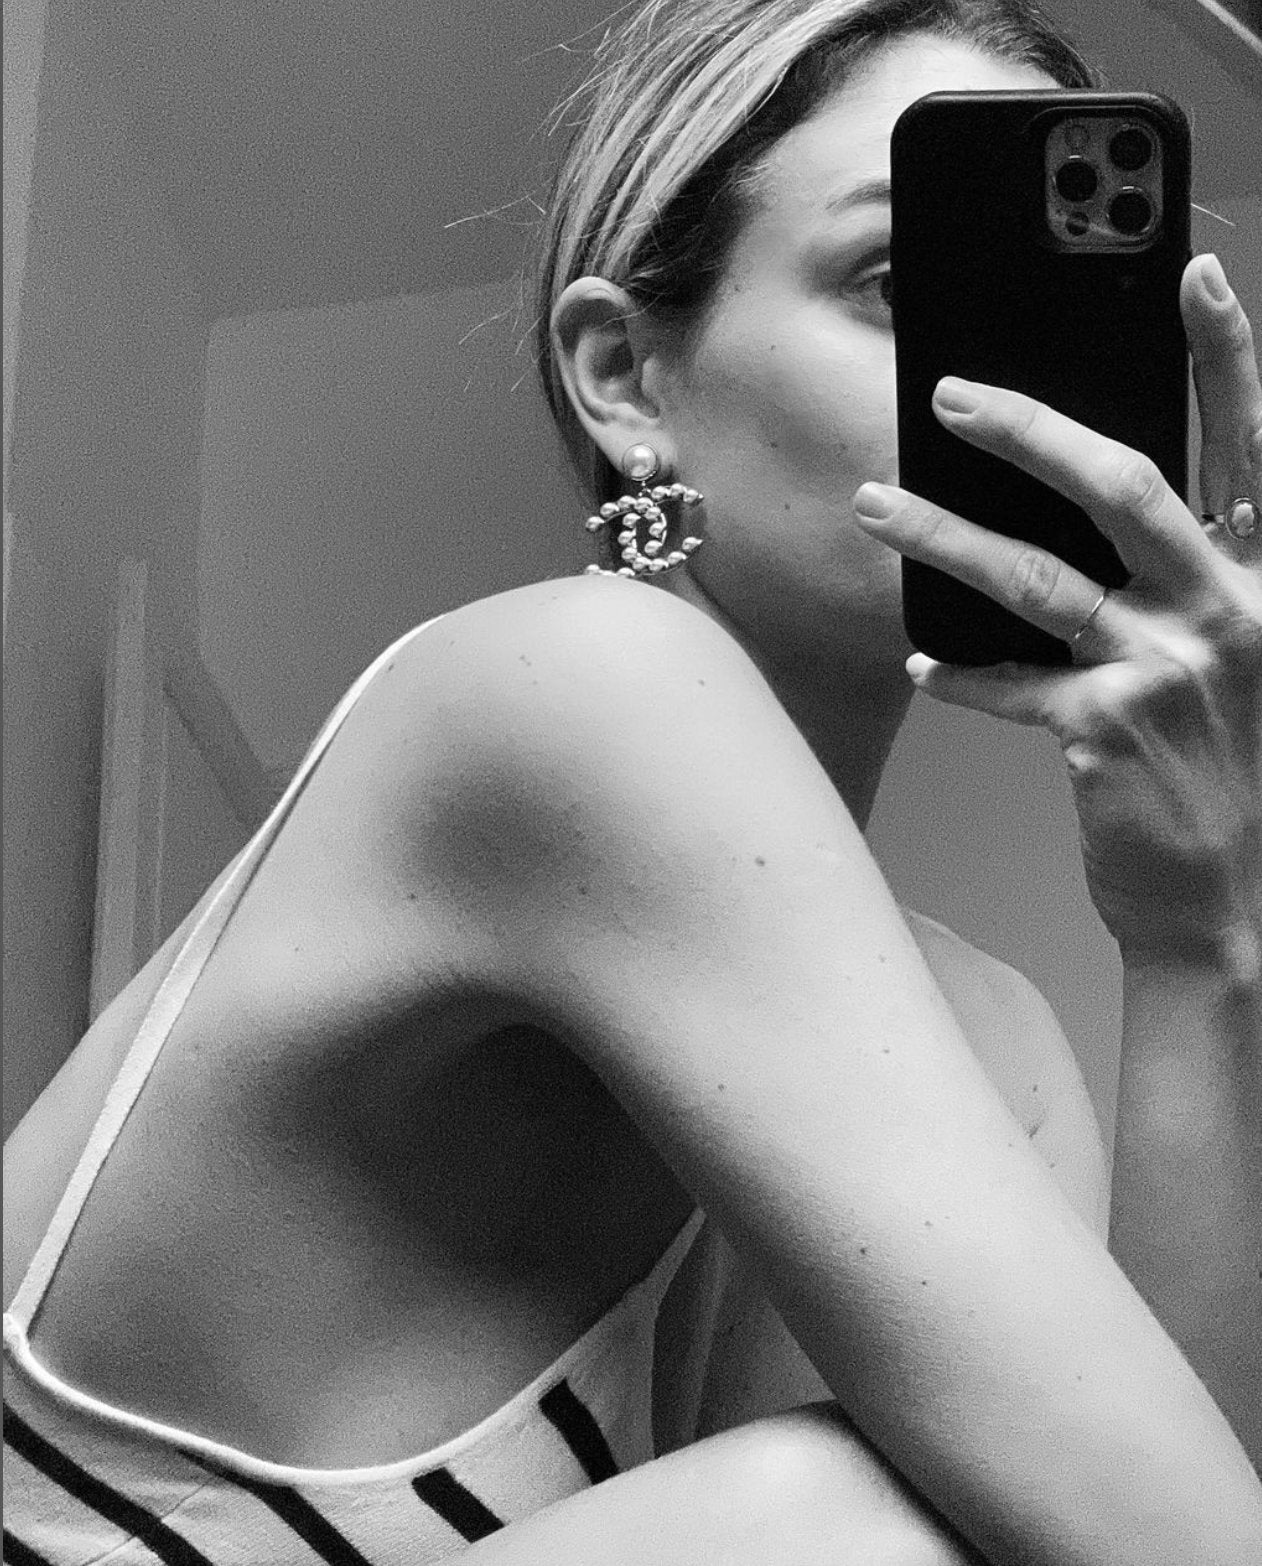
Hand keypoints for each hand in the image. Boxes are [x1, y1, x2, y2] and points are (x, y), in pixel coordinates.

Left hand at [853, 254, 1261, 968]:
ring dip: (944, 535)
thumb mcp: (1237, 658)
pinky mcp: (1107, 731)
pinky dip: (962, 676)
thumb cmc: (1229, 772)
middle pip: (1125, 486)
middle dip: (1032, 429)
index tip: (1195, 271)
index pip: (1247, 447)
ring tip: (873, 506)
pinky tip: (925, 665)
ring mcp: (1169, 670)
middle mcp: (1227, 609)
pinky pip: (1010, 686)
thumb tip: (1089, 505)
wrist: (1236, 901)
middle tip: (950, 394)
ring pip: (1037, 578)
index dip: (1227, 356)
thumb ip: (1186, 577)